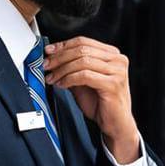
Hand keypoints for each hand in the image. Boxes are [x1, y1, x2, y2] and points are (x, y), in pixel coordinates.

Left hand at [43, 37, 139, 162]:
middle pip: (82, 50)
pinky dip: (69, 79)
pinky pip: (85, 76)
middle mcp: (117, 60)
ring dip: (62, 69)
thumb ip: (71, 67)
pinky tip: (62, 84)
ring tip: (52, 78)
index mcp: (112, 54)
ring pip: (82, 61)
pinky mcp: (113, 84)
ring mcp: (117, 71)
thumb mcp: (82, 81)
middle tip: (46, 65)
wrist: (115, 124)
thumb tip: (52, 58)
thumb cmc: (101, 103)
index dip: (63, 45)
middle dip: (59, 58)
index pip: (83, 41)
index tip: (48, 52)